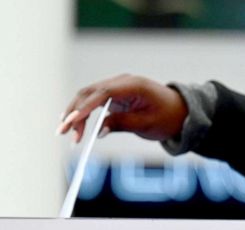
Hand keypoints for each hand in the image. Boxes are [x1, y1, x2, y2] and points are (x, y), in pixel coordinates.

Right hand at [57, 74, 188, 142]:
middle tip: (64, 132)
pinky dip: (83, 112)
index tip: (71, 121)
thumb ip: (123, 124)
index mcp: (133, 85)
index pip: (102, 94)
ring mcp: (117, 87)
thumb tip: (99, 131)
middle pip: (90, 93)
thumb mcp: (148, 124)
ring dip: (76, 113)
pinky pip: (94, 102)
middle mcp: (122, 82)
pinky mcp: (115, 95)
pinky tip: (73, 124)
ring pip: (88, 96)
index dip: (84, 107)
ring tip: (67, 132)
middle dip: (74, 112)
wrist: (181, 112)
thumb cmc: (169, 117)